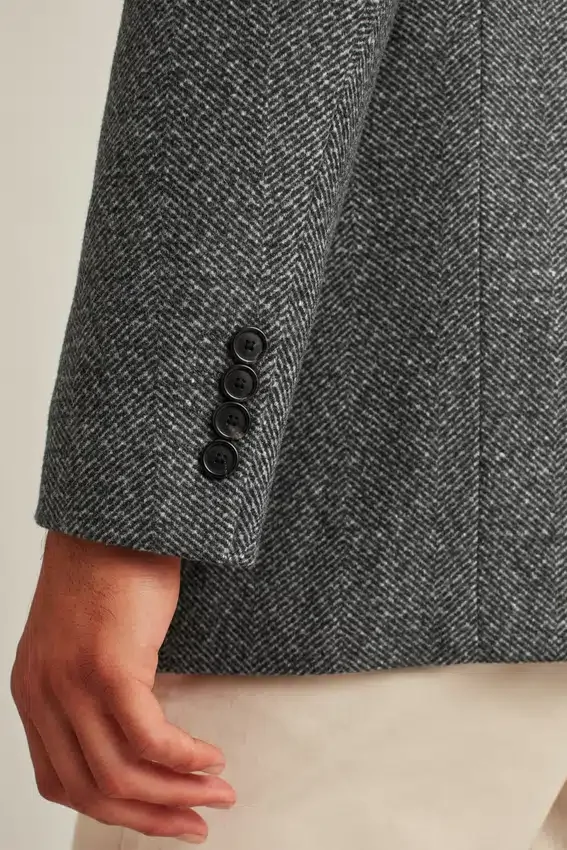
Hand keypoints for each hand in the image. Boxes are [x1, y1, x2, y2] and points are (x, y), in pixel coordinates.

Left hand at [10, 530, 235, 843]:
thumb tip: (138, 737)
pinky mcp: (107, 668)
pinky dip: (184, 758)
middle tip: (196, 823)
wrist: (112, 519)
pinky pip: (149, 738)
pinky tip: (209, 756)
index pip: (63, 782)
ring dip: (176, 792)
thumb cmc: (107, 569)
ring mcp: (72, 684)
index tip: (158, 817)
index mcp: (34, 694)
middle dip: (151, 816)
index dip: (115, 810)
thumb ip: (92, 689)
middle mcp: (44, 696)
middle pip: (92, 790)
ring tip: (216, 791)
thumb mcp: (83, 640)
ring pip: (121, 774)